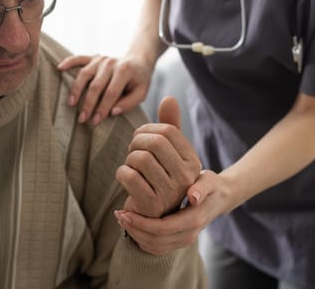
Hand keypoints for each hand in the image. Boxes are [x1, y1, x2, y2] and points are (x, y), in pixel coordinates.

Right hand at [57, 54, 153, 124]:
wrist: (138, 61)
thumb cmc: (139, 80)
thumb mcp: (141, 93)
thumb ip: (129, 103)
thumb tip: (113, 112)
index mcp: (124, 71)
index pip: (111, 93)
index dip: (102, 108)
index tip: (96, 121)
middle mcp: (111, 63)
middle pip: (96, 86)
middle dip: (88, 104)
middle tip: (82, 119)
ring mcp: (101, 59)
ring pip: (84, 74)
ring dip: (76, 90)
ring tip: (72, 104)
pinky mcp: (94, 57)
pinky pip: (79, 58)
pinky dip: (69, 62)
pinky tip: (60, 68)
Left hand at [114, 170, 225, 254]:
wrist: (220, 197)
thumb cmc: (210, 185)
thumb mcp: (208, 180)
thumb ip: (201, 187)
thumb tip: (193, 196)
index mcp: (195, 219)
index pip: (163, 228)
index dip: (142, 223)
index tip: (125, 212)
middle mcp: (190, 234)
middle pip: (156, 241)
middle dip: (135, 229)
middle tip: (118, 215)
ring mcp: (185, 240)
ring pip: (155, 247)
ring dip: (136, 235)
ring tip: (122, 219)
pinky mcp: (179, 241)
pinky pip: (157, 247)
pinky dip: (141, 239)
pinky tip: (132, 225)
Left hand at [116, 96, 201, 217]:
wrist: (153, 217)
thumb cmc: (159, 179)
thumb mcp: (169, 153)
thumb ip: (170, 125)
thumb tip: (169, 98)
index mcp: (193, 162)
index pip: (168, 131)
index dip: (148, 129)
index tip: (140, 137)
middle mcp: (186, 178)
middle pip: (155, 142)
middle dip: (136, 141)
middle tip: (131, 149)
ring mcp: (170, 193)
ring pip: (140, 158)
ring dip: (128, 158)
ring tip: (130, 165)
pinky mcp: (151, 204)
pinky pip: (128, 175)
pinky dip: (121, 172)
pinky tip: (125, 177)